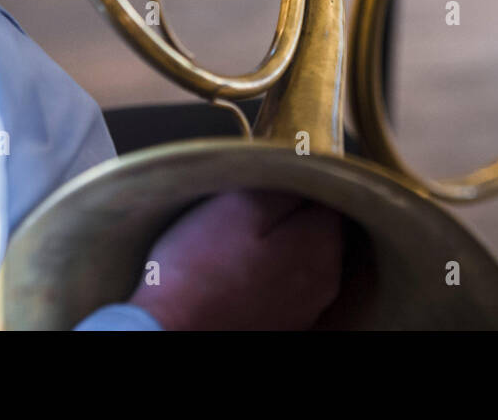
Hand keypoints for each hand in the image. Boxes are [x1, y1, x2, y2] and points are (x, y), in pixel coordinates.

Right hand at [127, 190, 344, 330]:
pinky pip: (287, 285)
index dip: (295, 182)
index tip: (265, 183)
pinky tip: (240, 271)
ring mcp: (307, 309)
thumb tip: (310, 167)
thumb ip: (286, 185)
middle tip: (247, 210)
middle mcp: (327, 281)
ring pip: (304, 256)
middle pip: (320, 226)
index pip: (328, 194)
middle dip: (292, 214)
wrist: (169, 331)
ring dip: (281, 245)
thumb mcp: (240, 204)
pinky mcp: (285, 325)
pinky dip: (271, 273)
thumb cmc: (200, 265)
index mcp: (323, 245)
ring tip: (240, 241)